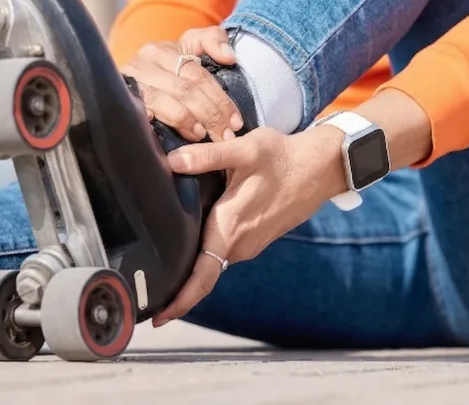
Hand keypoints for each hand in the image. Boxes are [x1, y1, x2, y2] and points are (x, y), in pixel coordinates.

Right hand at [121, 26, 243, 142]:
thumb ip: (212, 40)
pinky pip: (141, 113)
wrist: (119, 81)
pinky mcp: (122, 101)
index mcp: (163, 50)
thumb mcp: (189, 46)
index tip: (235, 121)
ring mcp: (131, 83)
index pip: (198, 75)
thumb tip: (229, 57)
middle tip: (225, 136)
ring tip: (203, 136)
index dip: (220, 99)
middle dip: (210, 115)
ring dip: (188, 121)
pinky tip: (171, 136)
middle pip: (185, 90)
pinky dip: (157, 123)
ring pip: (164, 101)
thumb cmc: (166, 68)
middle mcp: (144, 63)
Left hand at [151, 126, 348, 326]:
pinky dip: (209, 250)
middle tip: (149, 292)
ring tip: (165, 264)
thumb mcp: (246, 150)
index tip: (159, 318)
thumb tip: (174, 161)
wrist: (320, 167)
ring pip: (214, 259)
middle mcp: (240, 244)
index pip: (203, 277)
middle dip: (177, 283)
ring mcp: (250, 244)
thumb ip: (208, 157)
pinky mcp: (257, 239)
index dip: (180, 301)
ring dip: (194, 263)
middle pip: (202, 272)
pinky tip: (197, 239)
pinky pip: (227, 250)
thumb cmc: (283, 158)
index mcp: (231, 228)